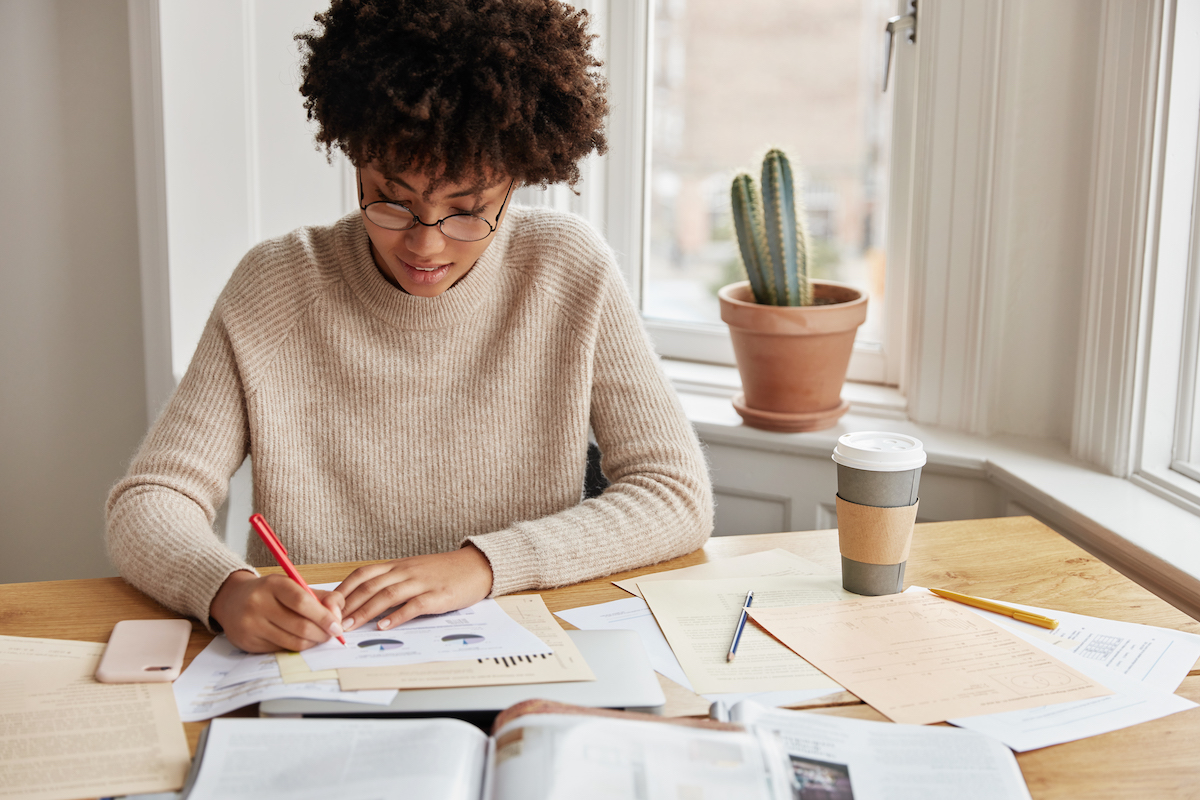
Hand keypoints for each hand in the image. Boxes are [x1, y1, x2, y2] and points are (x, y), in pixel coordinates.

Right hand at [210, 570, 344, 652]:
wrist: (232, 600)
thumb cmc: (270, 592)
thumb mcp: (293, 585)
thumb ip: (320, 597)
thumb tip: (339, 615)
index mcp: (273, 584)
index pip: (302, 602)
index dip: (324, 616)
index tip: (337, 626)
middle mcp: (258, 604)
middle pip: (300, 626)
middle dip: (322, 634)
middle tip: (331, 635)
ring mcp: (251, 625)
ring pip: (292, 642)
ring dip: (312, 643)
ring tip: (318, 637)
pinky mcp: (247, 642)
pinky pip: (281, 650)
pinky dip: (295, 647)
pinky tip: (298, 640)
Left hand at [330, 545, 493, 631]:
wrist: (477, 566)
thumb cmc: (445, 572)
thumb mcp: (415, 571)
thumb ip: (394, 582)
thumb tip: (366, 600)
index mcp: (399, 565)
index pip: (364, 574)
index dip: (344, 589)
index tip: (329, 605)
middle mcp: (407, 571)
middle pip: (371, 586)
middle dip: (349, 605)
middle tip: (333, 621)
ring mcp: (422, 582)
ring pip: (388, 595)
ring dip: (366, 612)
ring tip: (351, 627)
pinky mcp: (438, 595)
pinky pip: (413, 605)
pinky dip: (396, 616)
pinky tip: (384, 626)